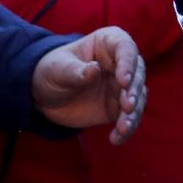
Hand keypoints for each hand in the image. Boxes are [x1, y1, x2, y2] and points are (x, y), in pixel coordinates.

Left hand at [31, 27, 146, 144]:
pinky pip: (129, 117)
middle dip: (134, 91)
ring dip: (133, 113)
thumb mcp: (57, 69)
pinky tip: (116, 138)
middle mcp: (122, 63)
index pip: (126, 48)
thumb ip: (75, 71)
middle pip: (138, 74)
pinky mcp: (119, 107)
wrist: (45, 95)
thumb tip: (94, 70)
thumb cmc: (51, 71)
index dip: (128, 64)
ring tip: (123, 127)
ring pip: (137, 97)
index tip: (123, 81)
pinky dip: (126, 128)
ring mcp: (122, 86)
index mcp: (109, 44)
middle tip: (126, 106)